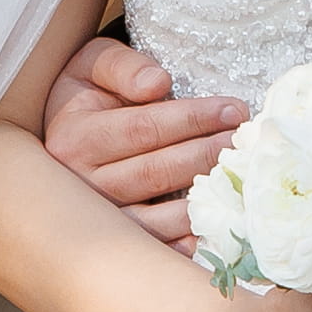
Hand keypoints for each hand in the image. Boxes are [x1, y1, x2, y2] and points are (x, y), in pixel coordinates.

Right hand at [44, 30, 248, 242]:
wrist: (64, 132)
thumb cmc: (90, 95)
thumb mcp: (94, 64)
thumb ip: (123, 67)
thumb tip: (158, 85)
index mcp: (75, 138)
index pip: (143, 128)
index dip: (192, 119)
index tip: (234, 111)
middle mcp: (81, 184)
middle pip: (156, 172)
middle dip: (207, 155)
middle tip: (247, 143)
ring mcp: (99, 220)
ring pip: (158, 216)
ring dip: (204, 200)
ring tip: (240, 178)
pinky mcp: (115, 243)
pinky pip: (155, 247)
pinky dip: (186, 243)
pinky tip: (218, 226)